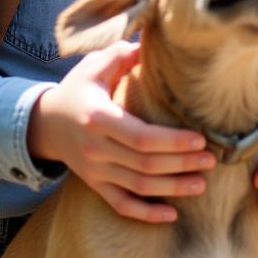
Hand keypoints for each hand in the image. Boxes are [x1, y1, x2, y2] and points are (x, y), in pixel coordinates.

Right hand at [26, 40, 214, 223]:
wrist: (45, 123)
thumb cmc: (78, 89)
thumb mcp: (94, 65)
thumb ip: (122, 54)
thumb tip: (149, 44)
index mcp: (98, 118)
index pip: (141, 137)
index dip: (172, 142)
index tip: (200, 139)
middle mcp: (96, 149)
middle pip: (145, 164)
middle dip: (181, 163)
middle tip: (211, 160)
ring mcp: (95, 171)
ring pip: (138, 186)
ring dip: (172, 188)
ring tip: (201, 183)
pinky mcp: (96, 185)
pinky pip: (121, 204)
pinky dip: (146, 213)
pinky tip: (171, 214)